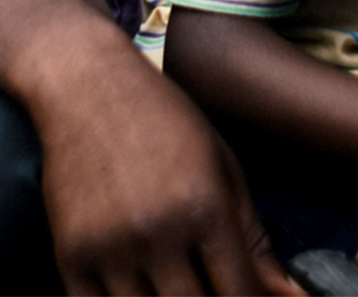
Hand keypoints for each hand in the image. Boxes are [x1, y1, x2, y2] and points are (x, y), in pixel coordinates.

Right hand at [37, 54, 297, 295]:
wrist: (85, 81)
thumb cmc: (162, 119)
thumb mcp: (221, 166)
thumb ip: (253, 238)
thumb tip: (288, 296)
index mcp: (204, 206)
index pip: (240, 294)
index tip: (248, 296)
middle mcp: (157, 230)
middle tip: (209, 287)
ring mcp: (109, 246)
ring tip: (176, 285)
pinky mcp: (69, 254)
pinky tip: (140, 291)